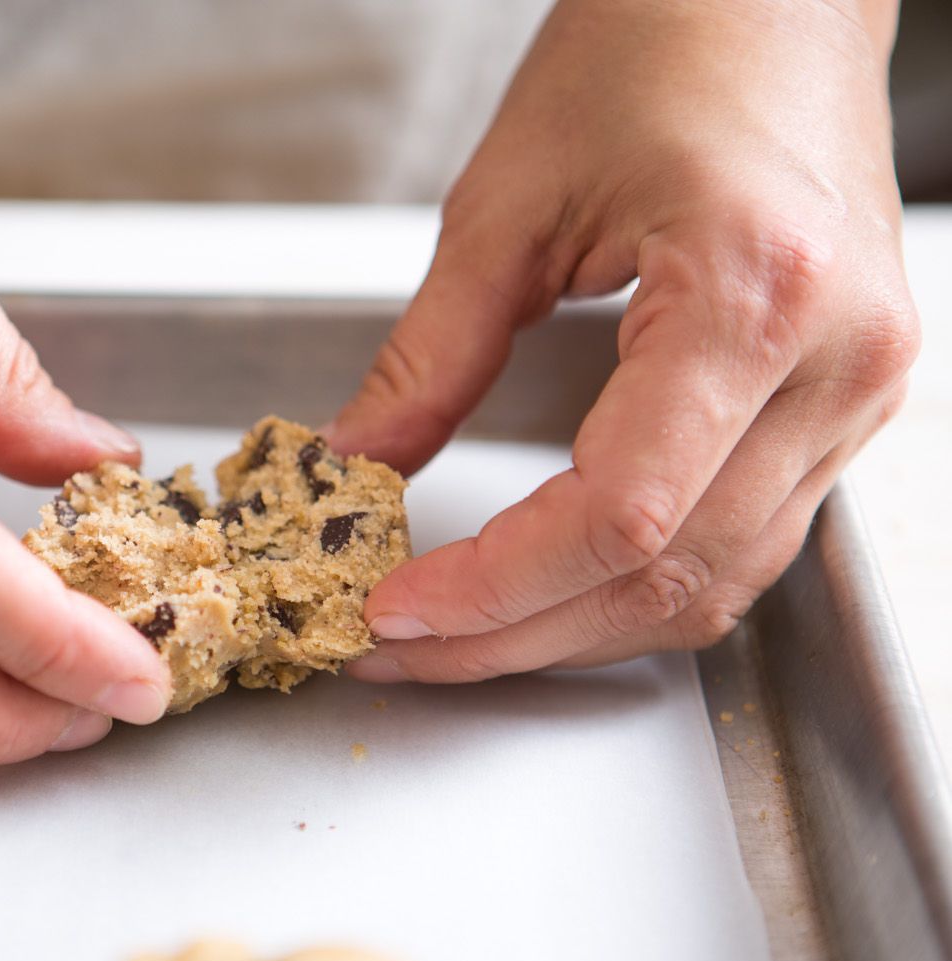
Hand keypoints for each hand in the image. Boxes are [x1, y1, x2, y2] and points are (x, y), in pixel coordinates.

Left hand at [327, 0, 918, 682]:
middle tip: (399, 648)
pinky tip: (551, 588)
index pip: (619, 515)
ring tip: (456, 633)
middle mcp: (835, 363)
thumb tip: (353, 468)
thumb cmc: (659, 48)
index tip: (394, 611)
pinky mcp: (844, 404)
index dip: (494, 588)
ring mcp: (858, 393)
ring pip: (713, 586)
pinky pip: (744, 546)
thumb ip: (427, 355)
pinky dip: (636, 586)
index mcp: (754, 294)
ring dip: (572, 629)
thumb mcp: (507, 202)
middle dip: (514, 634)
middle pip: (666, 577)